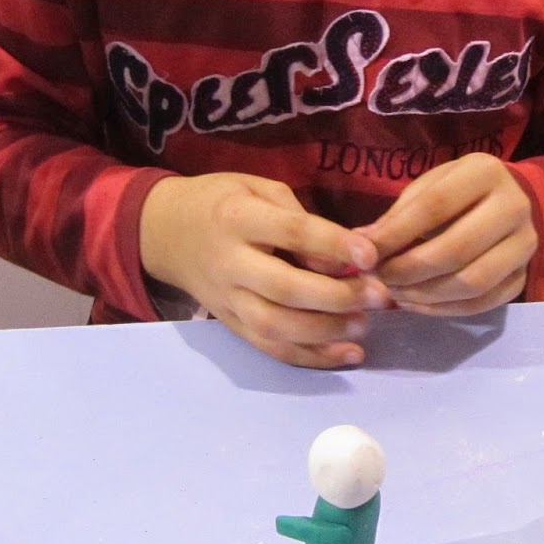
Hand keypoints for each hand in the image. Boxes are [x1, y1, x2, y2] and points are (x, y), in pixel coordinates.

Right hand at [138, 173, 386, 367]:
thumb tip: (341, 258)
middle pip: (283, 288)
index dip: (332, 246)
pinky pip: (268, 348)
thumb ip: (298, 216)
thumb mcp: (257, 187)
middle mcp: (229, 263)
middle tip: (379, 296)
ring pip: (275, 326)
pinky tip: (346, 355)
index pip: (289, 233)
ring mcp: (226, 300)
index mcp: (237, 218)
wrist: (164, 232)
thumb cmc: (222, 201)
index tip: (370, 257)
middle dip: (336, 297)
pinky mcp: (229, 324)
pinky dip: (309, 357)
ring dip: (325, 332)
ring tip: (364, 325)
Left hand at [358, 153, 535, 316]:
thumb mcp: (430, 186)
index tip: (366, 253)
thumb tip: (362, 245)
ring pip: (471, 283)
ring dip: (425, 294)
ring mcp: (525, 246)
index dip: (396, 234)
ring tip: (395, 292)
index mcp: (485, 173)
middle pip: (456, 249)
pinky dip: (444, 309)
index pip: (435, 206)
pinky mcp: (523, 277)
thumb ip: (399, 215)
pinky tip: (417, 303)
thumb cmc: (459, 192)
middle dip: (408, 270)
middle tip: (379, 278)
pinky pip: (482, 303)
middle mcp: (514, 207)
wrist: (513, 203)